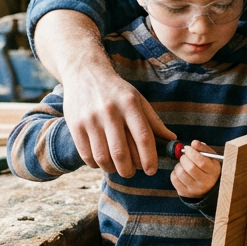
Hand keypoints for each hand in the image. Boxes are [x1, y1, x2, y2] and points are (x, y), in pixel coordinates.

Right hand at [60, 66, 174, 176]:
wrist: (84, 72)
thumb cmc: (116, 90)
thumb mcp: (137, 99)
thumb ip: (154, 121)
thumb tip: (171, 139)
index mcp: (130, 105)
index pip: (143, 137)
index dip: (149, 158)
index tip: (151, 171)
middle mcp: (110, 112)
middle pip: (121, 153)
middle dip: (129, 170)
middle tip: (131, 172)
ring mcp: (90, 119)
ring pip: (103, 157)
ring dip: (112, 169)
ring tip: (117, 168)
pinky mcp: (75, 126)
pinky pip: (87, 156)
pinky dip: (96, 164)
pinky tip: (102, 160)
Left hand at [170, 141, 220, 198]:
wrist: (207, 188)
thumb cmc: (207, 168)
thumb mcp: (210, 158)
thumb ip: (203, 148)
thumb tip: (194, 143)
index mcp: (213, 172)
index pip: (202, 162)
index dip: (192, 153)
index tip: (188, 148)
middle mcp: (205, 182)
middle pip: (190, 168)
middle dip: (184, 158)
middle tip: (185, 155)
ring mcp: (195, 189)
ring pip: (181, 173)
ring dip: (179, 165)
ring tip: (183, 164)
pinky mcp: (185, 193)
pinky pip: (174, 179)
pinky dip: (175, 172)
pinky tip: (180, 171)